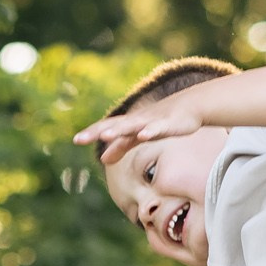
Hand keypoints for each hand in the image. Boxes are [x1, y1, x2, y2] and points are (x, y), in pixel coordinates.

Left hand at [74, 96, 203, 165]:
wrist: (191, 105)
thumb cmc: (161, 121)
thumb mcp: (138, 136)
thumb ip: (120, 146)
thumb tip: (102, 160)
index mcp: (128, 124)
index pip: (105, 128)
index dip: (91, 133)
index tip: (75, 140)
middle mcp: (136, 120)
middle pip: (113, 126)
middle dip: (96, 132)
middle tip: (78, 139)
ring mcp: (151, 121)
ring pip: (132, 125)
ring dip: (118, 130)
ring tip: (105, 136)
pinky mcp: (167, 123)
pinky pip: (157, 128)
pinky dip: (149, 131)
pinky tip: (142, 135)